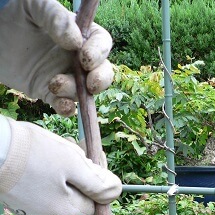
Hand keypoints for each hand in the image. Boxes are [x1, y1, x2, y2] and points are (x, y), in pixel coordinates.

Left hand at [0, 0, 112, 115]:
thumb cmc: (16, 16)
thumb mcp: (34, 7)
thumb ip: (55, 17)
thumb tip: (76, 41)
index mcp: (80, 35)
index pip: (101, 43)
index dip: (99, 52)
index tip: (85, 58)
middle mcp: (77, 58)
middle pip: (103, 72)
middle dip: (101, 79)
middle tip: (90, 83)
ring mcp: (66, 77)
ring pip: (84, 91)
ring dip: (75, 92)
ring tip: (54, 83)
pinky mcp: (51, 94)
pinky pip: (66, 106)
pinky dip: (67, 109)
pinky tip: (61, 104)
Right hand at [0, 118, 121, 214]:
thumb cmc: (33, 154)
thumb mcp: (73, 164)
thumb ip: (97, 182)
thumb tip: (116, 192)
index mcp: (64, 212)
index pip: (95, 203)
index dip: (98, 180)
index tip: (94, 156)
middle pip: (78, 197)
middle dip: (81, 174)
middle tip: (76, 147)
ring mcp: (31, 212)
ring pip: (61, 192)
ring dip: (66, 171)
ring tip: (56, 150)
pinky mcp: (18, 201)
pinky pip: (43, 190)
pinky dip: (48, 175)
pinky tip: (40, 157)